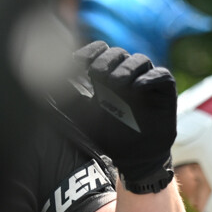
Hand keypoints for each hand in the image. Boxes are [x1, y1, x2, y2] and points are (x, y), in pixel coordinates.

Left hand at [63, 41, 176, 192]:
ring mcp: (148, 83)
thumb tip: (45, 82)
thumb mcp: (82, 116)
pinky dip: (149, 78)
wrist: (134, 160)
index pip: (101, 51)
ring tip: (117, 83)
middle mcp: (128, 76)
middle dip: (106, 61)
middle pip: (119, 53)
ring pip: (140, 60)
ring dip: (126, 68)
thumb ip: (68, 97)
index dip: (90, 52)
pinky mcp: (166, 92)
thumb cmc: (108, 138)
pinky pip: (161, 75)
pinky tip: (136, 88)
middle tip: (97, 75)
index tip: (77, 62)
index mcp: (108, 77)